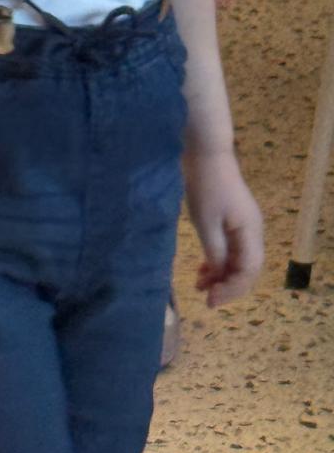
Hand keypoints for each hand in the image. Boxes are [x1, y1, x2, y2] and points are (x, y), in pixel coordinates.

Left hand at [184, 147, 263, 306]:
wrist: (206, 152)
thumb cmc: (205, 186)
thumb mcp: (206, 222)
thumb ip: (215, 251)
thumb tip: (221, 275)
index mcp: (250, 232)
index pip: (248, 271)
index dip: (231, 289)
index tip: (210, 300)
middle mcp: (252, 231)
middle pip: (246, 268)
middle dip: (227, 285)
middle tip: (205, 297)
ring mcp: (243, 224)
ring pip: (237, 259)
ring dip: (221, 274)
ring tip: (199, 285)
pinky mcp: (232, 218)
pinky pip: (230, 247)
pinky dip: (217, 260)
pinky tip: (203, 269)